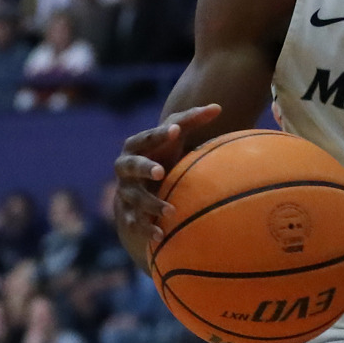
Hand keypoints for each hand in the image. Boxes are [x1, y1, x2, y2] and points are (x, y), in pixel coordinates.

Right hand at [113, 104, 222, 250]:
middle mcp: (125, 168)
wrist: (140, 187)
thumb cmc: (163, 154)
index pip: (146, 138)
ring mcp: (125, 192)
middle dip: (144, 168)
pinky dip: (146, 230)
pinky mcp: (128, 214)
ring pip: (134, 198)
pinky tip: (160, 235)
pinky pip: (135, 223)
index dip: (159, 134)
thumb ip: (192, 120)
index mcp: (136, 147)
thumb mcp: (174, 138)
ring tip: (171, 211)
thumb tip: (218, 107)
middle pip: (130, 166)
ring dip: (151, 204)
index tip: (176, 131)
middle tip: (161, 171)